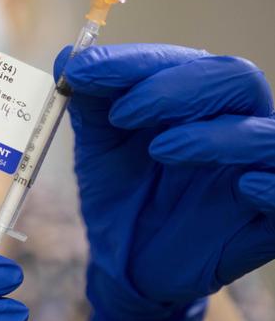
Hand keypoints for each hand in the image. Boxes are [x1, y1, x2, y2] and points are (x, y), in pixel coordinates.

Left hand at [54, 44, 274, 320]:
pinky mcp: (268, 221)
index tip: (81, 71)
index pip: (182, 61)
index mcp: (197, 101)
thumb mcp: (99, 147)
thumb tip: (66, 55)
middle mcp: (233, 125)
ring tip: (159, 150)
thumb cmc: (121, 196)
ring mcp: (255, 170)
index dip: (134, 62)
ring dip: (212, 135)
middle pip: (233, 79)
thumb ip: (89, 102)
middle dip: (174, 88)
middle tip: (122, 114)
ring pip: (264, 132)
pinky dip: (270, 184)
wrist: (127, 264)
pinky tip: (240, 186)